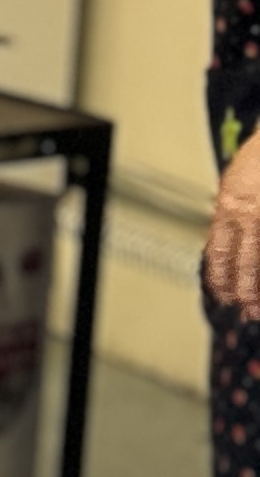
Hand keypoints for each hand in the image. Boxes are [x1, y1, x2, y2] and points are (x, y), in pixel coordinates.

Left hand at [207, 139, 259, 315]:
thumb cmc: (255, 164)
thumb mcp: (231, 190)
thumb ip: (227, 221)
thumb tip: (222, 254)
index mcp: (228, 207)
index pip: (219, 252)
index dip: (220, 278)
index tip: (222, 297)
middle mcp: (249, 213)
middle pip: (246, 261)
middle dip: (246, 291)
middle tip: (246, 312)